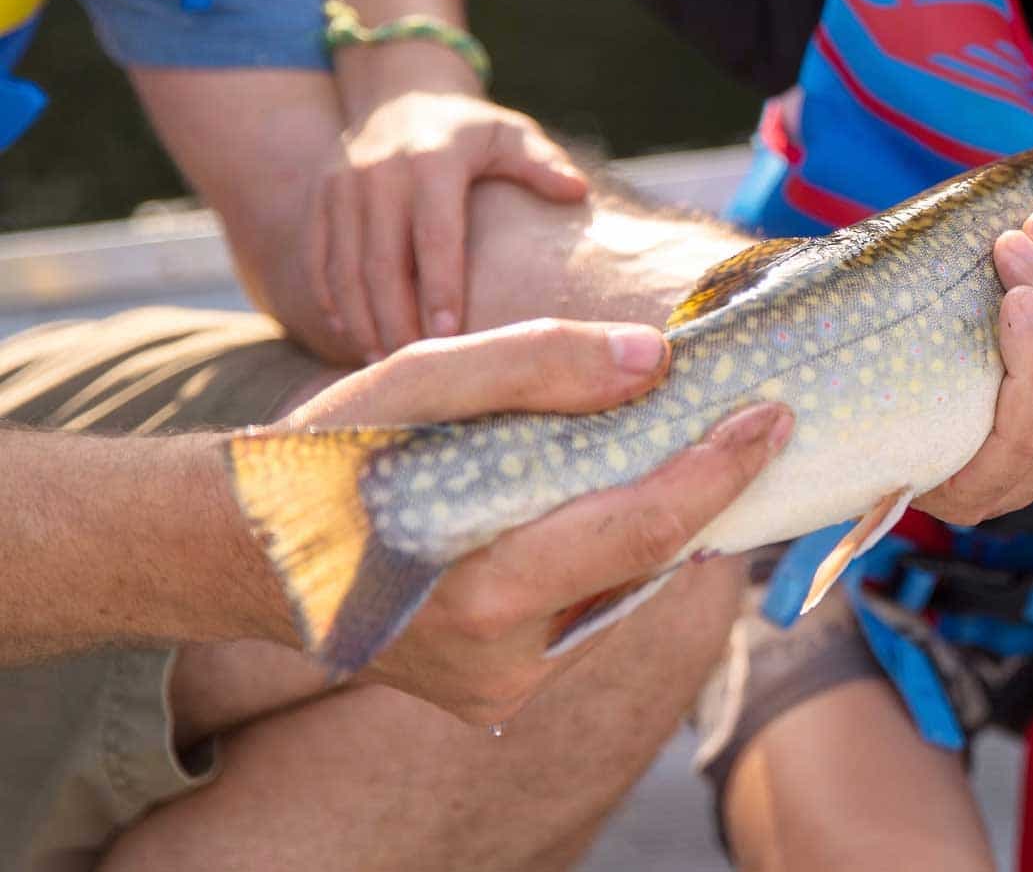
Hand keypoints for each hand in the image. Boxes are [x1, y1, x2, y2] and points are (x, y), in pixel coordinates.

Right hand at [279, 318, 791, 723]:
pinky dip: (615, 548)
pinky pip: (588, 608)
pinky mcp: (502, 689)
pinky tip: (626, 492)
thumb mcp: (418, 383)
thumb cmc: (329, 458)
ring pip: (622, 588)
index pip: (640, 529)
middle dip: (706, 490)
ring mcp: (504, 686)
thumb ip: (535, 365)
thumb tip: (654, 360)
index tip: (770, 417)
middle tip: (754, 418)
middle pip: (646, 562)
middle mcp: (503, 660)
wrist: (244, 553)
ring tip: (693, 444)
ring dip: (660, 518)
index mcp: (481, 591)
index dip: (716, 471)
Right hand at [308, 90, 588, 360]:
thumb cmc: (470, 128)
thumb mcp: (510, 134)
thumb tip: (577, 191)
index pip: (433, 235)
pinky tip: (349, 334)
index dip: (439, 288)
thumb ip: (541, 164)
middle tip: (413, 368)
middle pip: (382, 261)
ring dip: (360, 318)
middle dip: (394, 318)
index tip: (450, 338)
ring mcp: (341, 186)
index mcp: (431, 161)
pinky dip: (330, 297)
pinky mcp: (321, 199)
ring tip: (381, 362)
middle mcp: (378, 173)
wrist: (401, 93)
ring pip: (344, 265)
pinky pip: (318, 256)